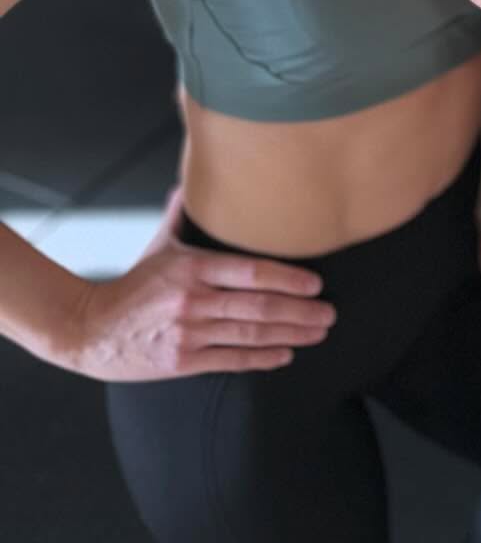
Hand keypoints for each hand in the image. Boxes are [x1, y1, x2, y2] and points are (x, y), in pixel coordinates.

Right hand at [69, 199, 335, 381]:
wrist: (89, 330)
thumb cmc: (133, 286)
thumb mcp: (159, 245)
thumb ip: (183, 215)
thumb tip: (194, 182)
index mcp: (193, 267)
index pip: (251, 272)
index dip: (288, 278)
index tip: (316, 283)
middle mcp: (193, 300)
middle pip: (258, 306)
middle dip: (300, 311)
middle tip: (329, 313)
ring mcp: (189, 333)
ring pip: (250, 334)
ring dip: (290, 334)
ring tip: (318, 332)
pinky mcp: (182, 361)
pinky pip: (231, 360)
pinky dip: (262, 358)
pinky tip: (286, 354)